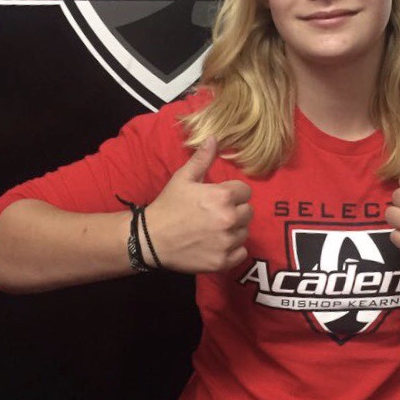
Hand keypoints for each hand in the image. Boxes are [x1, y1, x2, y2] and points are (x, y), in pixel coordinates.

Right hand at [144, 137, 252, 272]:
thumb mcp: (183, 178)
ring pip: (245, 232)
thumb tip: (214, 138)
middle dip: (235, 211)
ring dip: (234, 230)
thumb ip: (202, 159)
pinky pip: (241, 253)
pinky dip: (233, 250)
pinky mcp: (223, 261)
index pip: (245, 191)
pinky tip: (217, 245)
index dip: (233, 193)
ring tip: (215, 229)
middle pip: (248, 212)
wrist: (151, 239)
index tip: (219, 198)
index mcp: (223, 196)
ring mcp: (227, 242)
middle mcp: (229, 219)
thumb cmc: (168, 206)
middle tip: (216, 214)